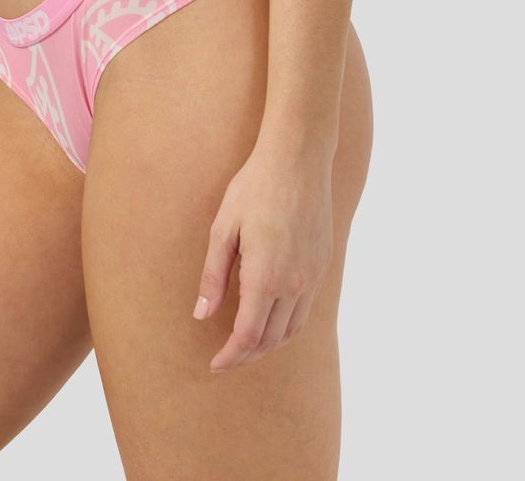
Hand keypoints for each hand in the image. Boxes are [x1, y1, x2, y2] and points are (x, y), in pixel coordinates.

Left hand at [192, 139, 333, 373]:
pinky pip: (305, 310)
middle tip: (226, 359)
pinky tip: (271, 319)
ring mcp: (312, 276)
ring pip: (291, 330)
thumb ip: (213, 276)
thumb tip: (202, 315)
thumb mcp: (223, 228)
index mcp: (265, 277)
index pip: (247, 336)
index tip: (215, 365)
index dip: (230, 356)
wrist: (298, 160)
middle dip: (247, 356)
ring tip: (247, 346)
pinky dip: (287, 326)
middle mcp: (294, 284)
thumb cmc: (254, 188)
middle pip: (270, 340)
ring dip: (269, 345)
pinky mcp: (322, 265)